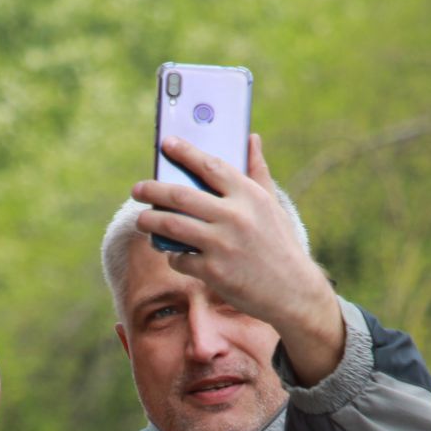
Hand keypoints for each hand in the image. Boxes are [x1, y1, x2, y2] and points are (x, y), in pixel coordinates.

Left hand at [131, 134, 345, 380]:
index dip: (185, 153)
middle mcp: (234, 216)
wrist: (292, 292)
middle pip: (180, 195)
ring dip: (150, 221)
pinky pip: (178, 258)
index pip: (210, 166)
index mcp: (249, 196)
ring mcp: (222, 244)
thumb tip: (251, 138)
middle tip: (138, 189)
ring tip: (141, 220)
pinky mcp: (213, 271)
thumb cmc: (279, 244)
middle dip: (152, 190)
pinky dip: (172, 255)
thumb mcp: (272, 205)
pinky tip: (172, 253)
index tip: (167, 144)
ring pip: (171, 226)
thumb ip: (258, 171)